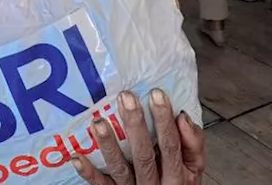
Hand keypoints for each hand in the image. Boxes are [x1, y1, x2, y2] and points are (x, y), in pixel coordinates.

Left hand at [73, 89, 204, 184]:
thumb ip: (193, 145)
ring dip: (109, 145)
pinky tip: (77, 156)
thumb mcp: (194, 168)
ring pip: (120, 169)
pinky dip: (89, 172)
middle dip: (135, 126)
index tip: (156, 94)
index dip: (164, 121)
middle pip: (144, 155)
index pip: (171, 146)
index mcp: (177, 176)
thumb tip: (183, 117)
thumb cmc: (178, 182)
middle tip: (126, 98)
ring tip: (99, 122)